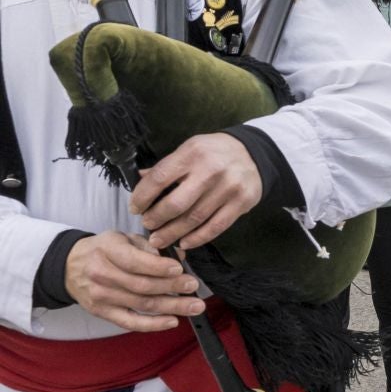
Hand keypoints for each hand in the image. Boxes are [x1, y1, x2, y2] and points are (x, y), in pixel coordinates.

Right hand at [64, 232, 204, 331]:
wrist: (69, 266)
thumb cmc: (103, 249)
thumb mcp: (122, 238)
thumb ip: (149, 246)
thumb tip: (178, 257)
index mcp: (107, 251)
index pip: (135, 262)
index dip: (159, 267)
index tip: (180, 268)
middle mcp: (102, 275)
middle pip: (142, 285)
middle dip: (173, 287)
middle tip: (194, 286)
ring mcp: (101, 296)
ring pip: (141, 304)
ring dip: (172, 306)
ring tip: (195, 306)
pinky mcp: (102, 312)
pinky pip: (130, 322)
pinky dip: (153, 324)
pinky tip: (172, 321)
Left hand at [130, 132, 262, 251]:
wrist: (254, 153)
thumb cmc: (214, 153)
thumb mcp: (190, 149)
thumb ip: (167, 166)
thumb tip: (139, 180)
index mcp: (192, 153)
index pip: (159, 179)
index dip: (142, 197)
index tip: (135, 208)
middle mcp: (210, 170)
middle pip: (175, 204)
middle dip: (156, 219)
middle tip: (148, 225)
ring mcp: (228, 188)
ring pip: (194, 219)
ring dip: (172, 233)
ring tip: (159, 240)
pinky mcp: (241, 202)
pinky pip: (215, 226)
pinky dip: (197, 238)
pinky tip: (185, 242)